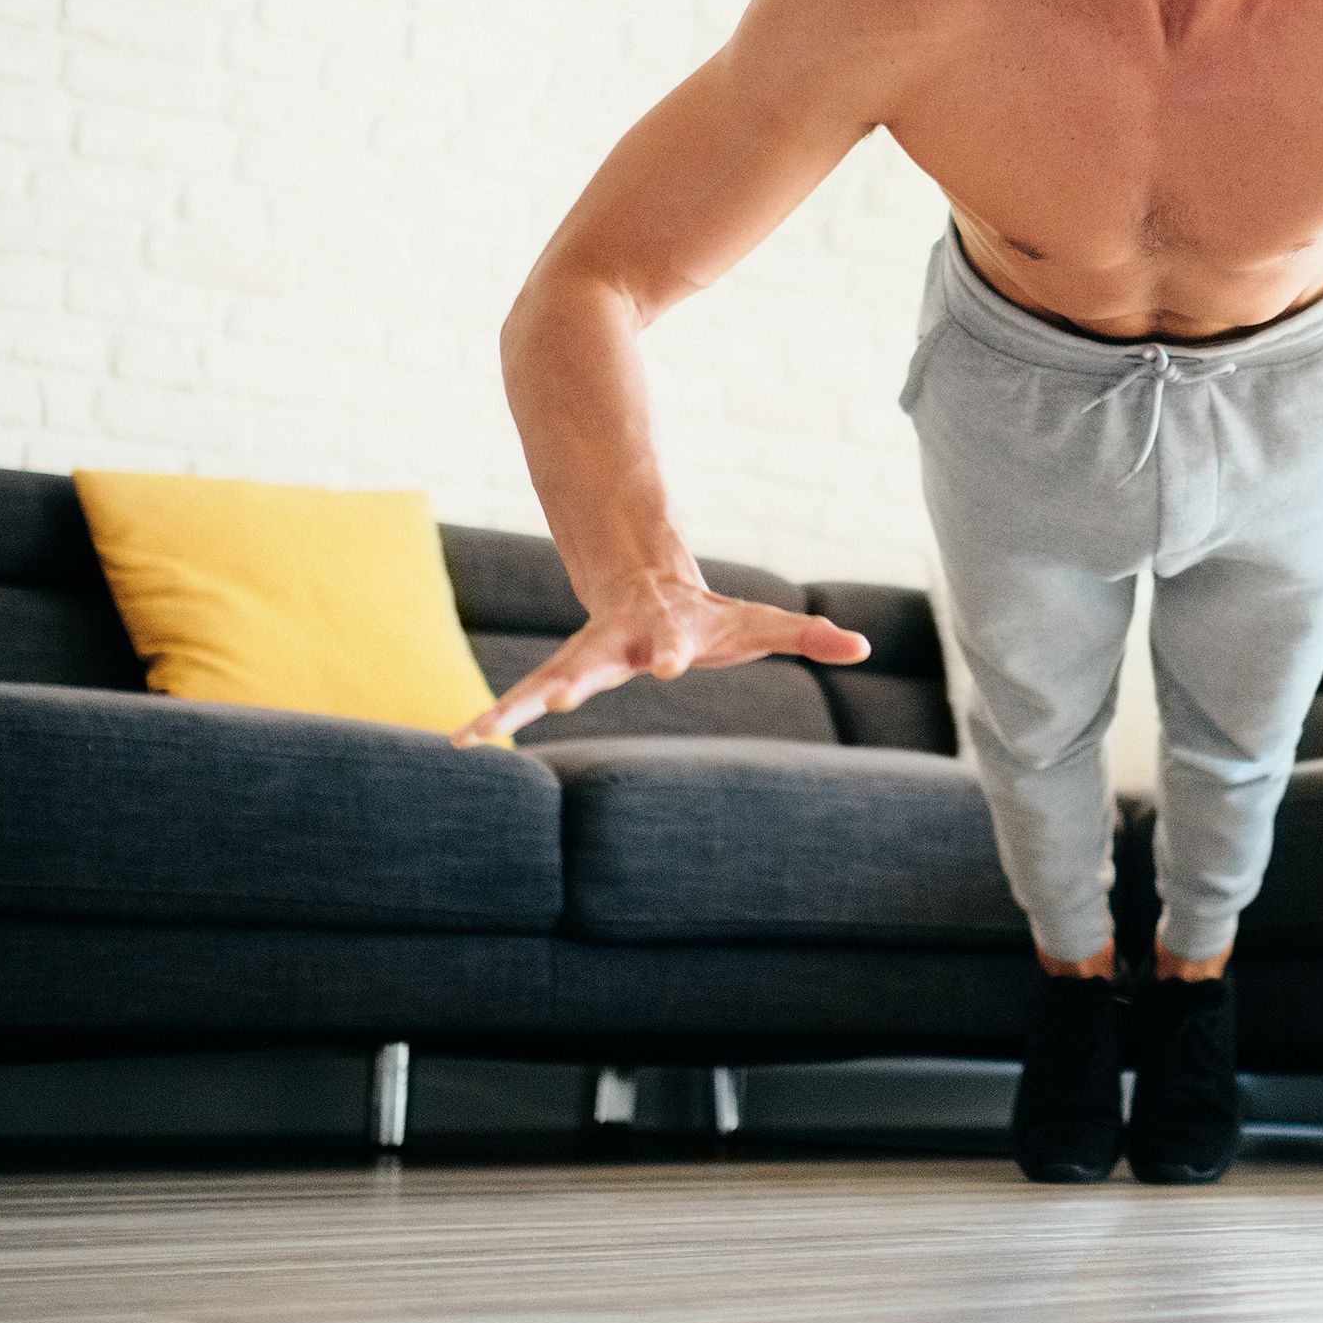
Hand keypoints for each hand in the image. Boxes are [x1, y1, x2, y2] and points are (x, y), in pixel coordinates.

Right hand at [451, 569, 871, 746]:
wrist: (646, 580)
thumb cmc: (711, 614)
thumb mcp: (760, 623)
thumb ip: (808, 634)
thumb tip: (863, 646)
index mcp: (667, 630)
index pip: (674, 640)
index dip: (674, 650)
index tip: (670, 664)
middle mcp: (617, 642)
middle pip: (596, 659)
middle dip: (578, 678)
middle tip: (561, 700)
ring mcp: (583, 657)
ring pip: (543, 680)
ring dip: (513, 707)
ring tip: (476, 735)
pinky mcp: (561, 675)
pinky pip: (521, 698)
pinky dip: (492, 716)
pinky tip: (459, 743)